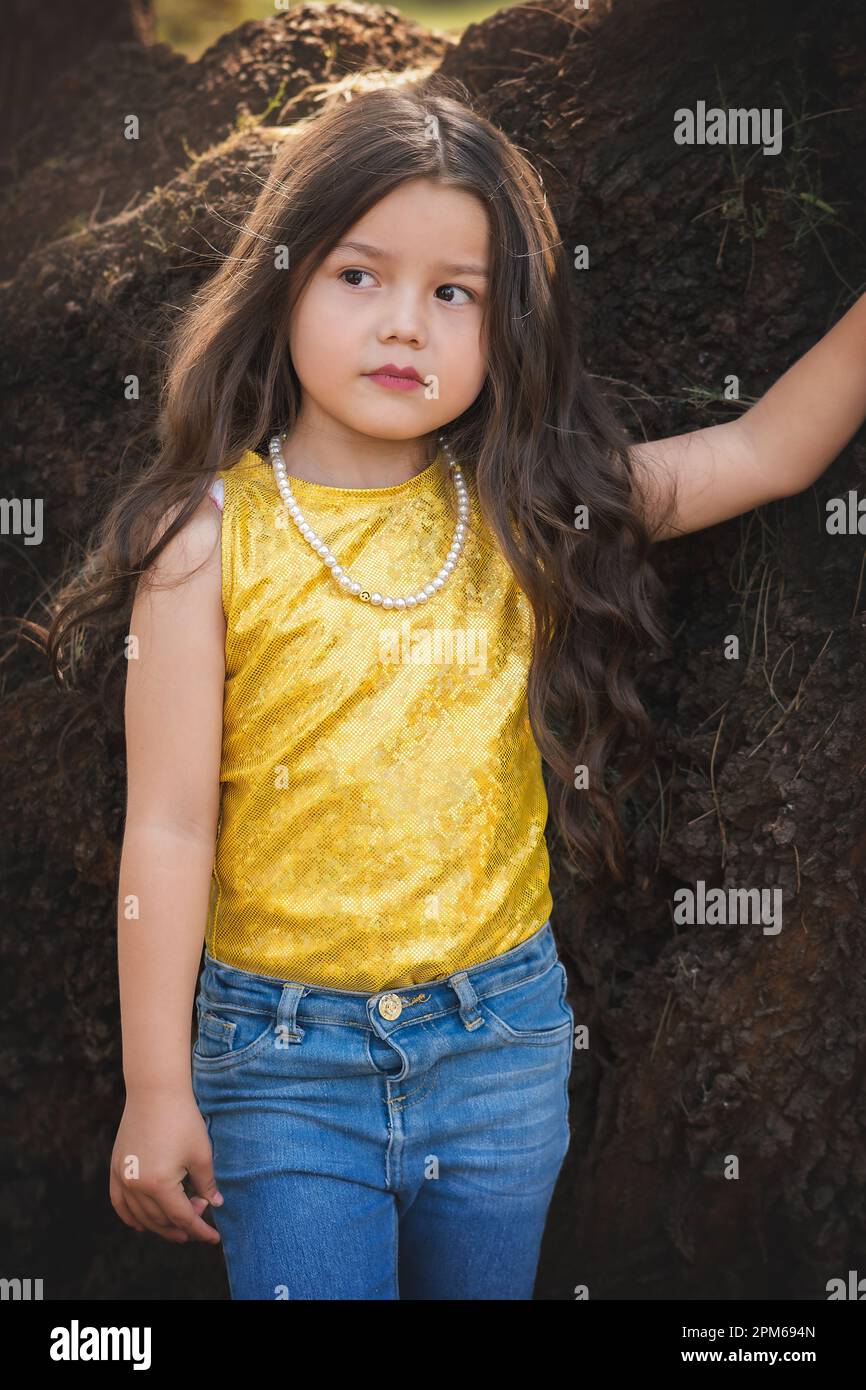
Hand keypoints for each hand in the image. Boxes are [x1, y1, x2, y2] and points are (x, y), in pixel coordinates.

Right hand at [109, 1087, 223, 1243]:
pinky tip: (141, 1224)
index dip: (200, 1230)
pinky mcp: (116, 1168)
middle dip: (182, 1224)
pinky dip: (130, 1216)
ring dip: (159, 1224)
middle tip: (200, 1217)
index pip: (182, 1217)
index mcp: (159, 1184)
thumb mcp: (201, 1154)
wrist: (155, 1091)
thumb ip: (207, 1184)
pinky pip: (119, 1202)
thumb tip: (214, 1205)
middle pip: (160, 1219)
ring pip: (140, 1215)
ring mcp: (123, 1177)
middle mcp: (136, 1185)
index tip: (213, 1238)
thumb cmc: (183, 1119)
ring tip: (177, 1224)